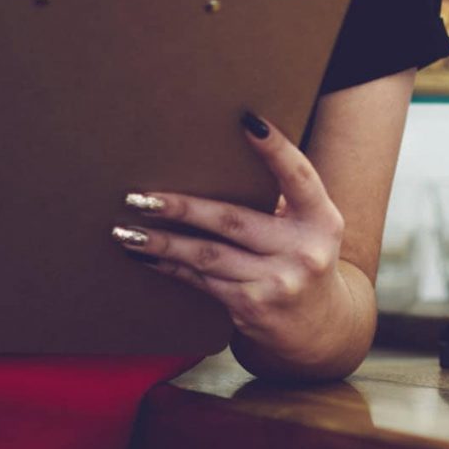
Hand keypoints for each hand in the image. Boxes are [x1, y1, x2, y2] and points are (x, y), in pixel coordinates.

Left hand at [113, 109, 350, 362]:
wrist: (320, 328)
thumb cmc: (303, 260)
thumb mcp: (309, 228)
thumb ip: (279, 200)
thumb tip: (211, 162)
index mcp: (321, 219)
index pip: (300, 176)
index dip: (276, 149)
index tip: (248, 120)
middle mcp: (303, 251)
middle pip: (232, 220)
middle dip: (181, 208)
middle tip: (141, 197)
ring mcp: (277, 283)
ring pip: (206, 255)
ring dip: (161, 242)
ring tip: (126, 230)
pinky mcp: (252, 308)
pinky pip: (201, 281)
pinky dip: (170, 267)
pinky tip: (145, 256)